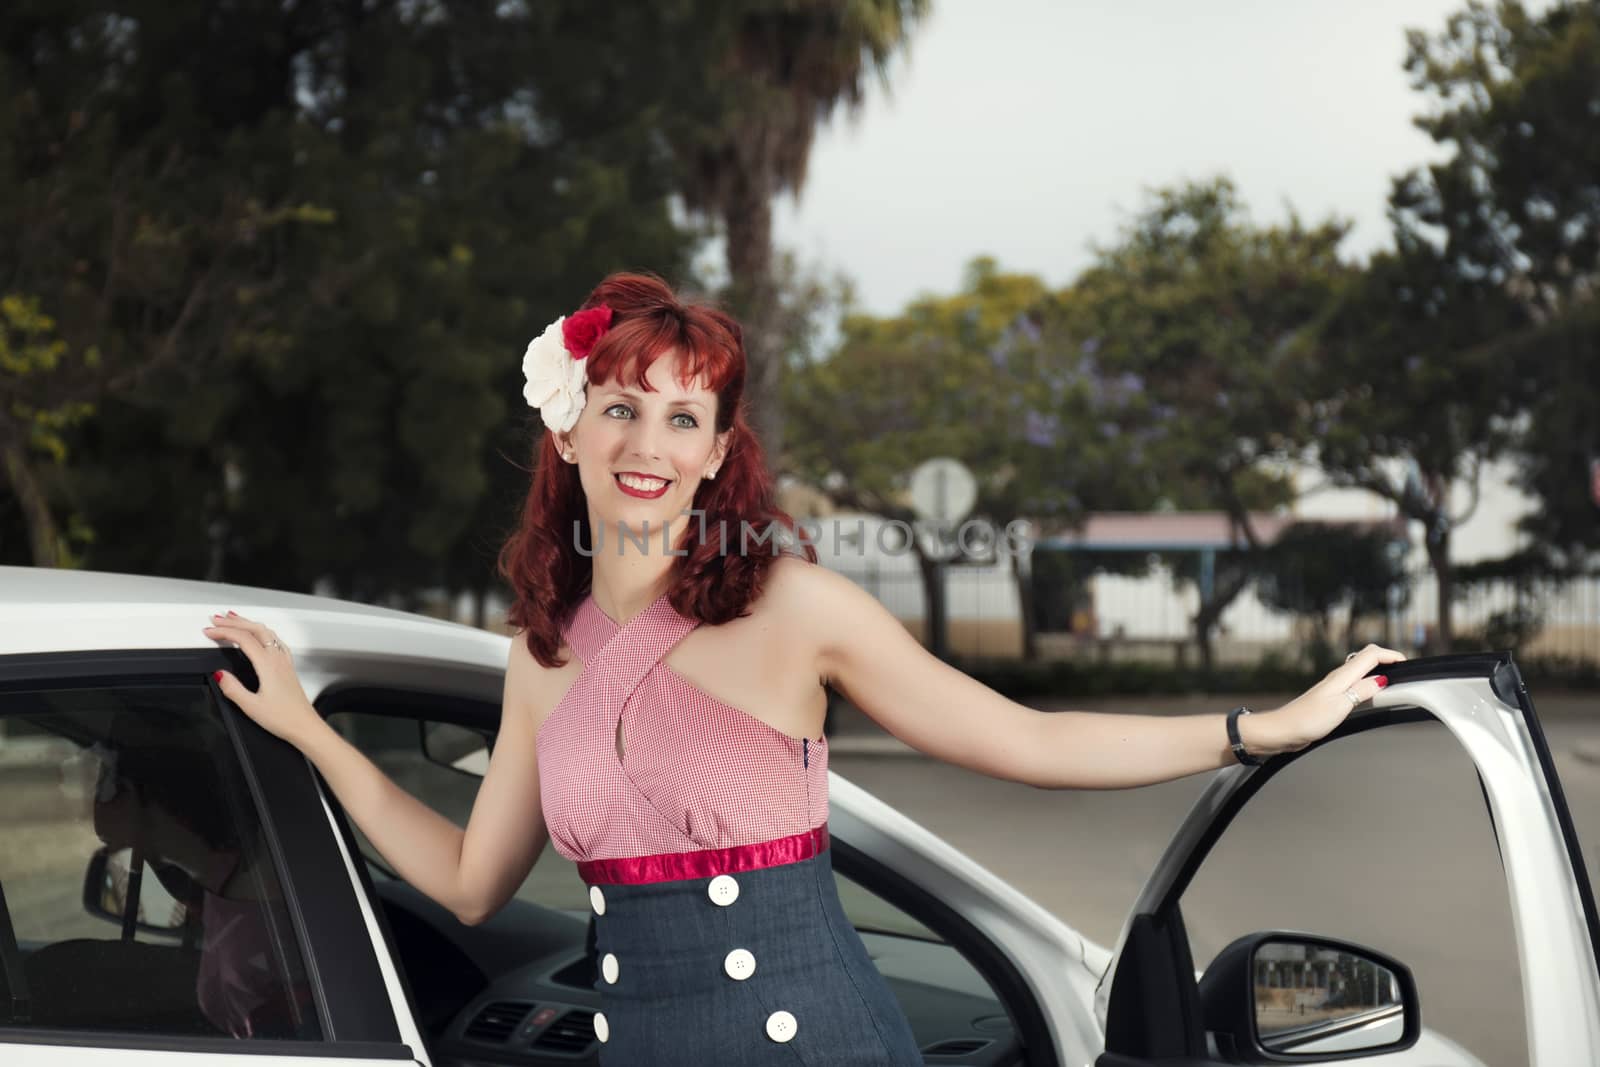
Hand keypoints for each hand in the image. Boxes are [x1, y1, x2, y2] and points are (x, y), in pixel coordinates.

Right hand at [202, 611, 322, 746]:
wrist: (305, 726)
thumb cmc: (284, 718)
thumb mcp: (251, 707)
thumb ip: (233, 689)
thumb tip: (220, 675)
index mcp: (268, 665)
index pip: (243, 639)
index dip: (224, 631)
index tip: (209, 631)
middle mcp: (278, 659)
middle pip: (256, 630)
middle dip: (234, 621)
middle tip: (217, 619)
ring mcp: (285, 662)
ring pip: (267, 633)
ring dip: (249, 624)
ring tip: (234, 620)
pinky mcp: (288, 668)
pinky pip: (276, 641)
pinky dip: (263, 633)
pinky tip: (261, 636)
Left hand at [1265, 643, 1407, 752]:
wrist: (1282, 730)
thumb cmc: (1305, 720)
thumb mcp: (1339, 706)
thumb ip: (1361, 691)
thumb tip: (1381, 679)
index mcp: (1342, 677)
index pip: (1370, 655)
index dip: (1390, 655)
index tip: (1406, 663)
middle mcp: (1338, 678)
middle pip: (1366, 658)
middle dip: (1386, 659)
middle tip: (1403, 670)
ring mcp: (1334, 687)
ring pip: (1360, 670)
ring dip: (1378, 670)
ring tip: (1393, 680)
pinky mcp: (1331, 698)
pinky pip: (1354, 684)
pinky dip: (1368, 683)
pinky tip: (1371, 694)